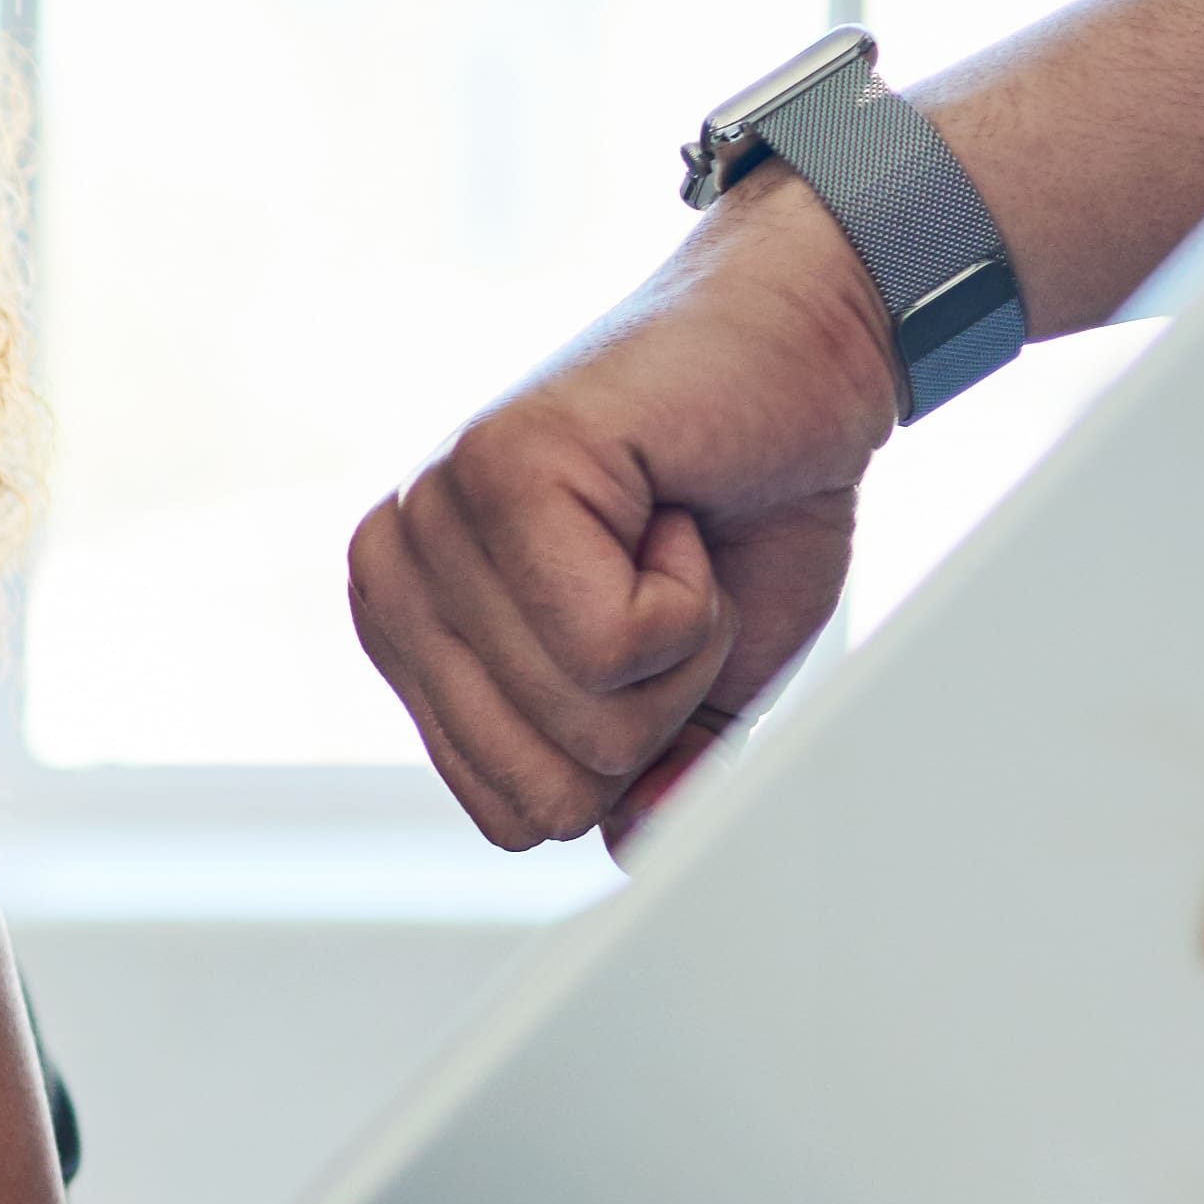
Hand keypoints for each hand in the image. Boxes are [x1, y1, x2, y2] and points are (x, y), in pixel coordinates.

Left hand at [345, 176, 897, 849]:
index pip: (507, 814)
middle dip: (651, 712)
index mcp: (411, 632)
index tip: (648, 637)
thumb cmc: (742, 508)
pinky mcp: (499, 472)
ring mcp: (433, 515)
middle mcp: (394, 571)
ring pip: (574, 717)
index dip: (626, 758)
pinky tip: (669, 505)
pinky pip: (604, 645)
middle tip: (667, 585)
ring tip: (667, 536)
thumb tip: (629, 848)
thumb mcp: (694, 687)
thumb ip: (644, 782)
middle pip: (537, 783)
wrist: (808, 355)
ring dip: (675, 646)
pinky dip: (684, 597)